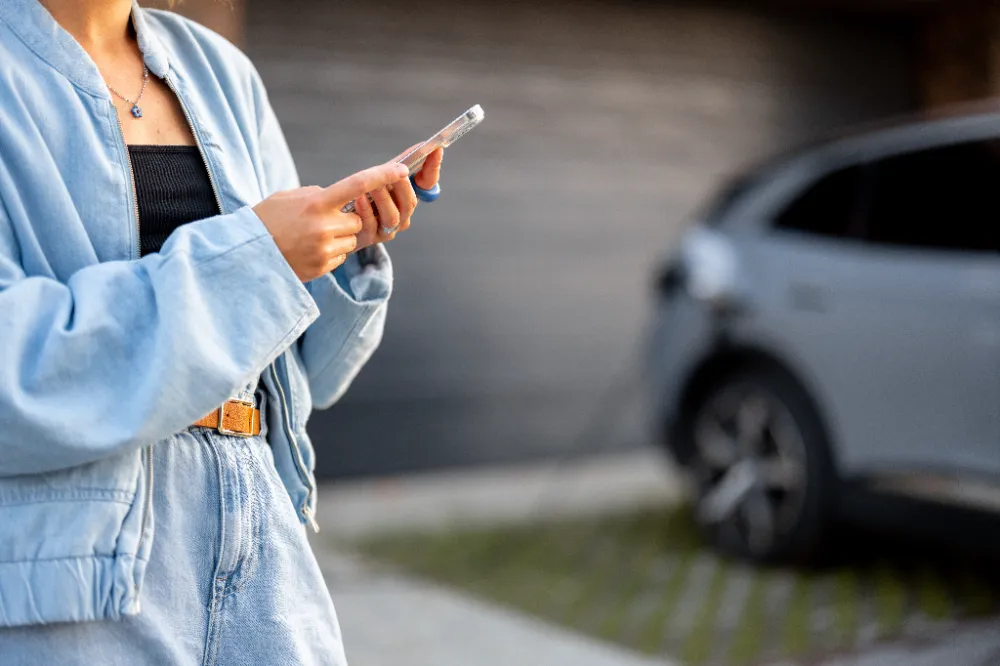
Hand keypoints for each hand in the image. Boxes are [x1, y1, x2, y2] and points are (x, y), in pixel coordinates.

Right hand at [253, 162, 409, 281]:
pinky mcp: (323, 267)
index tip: (400, 169)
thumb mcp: (290, 197)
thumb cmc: (268, 219)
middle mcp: (324, 226)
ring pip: (352, 240)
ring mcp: (324, 249)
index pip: (357, 185)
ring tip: (312, 237)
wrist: (247, 253)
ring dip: (340, 237)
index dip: (382, 176)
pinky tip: (309, 250)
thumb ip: (319, 195)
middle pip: (358, 221)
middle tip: (324, 221)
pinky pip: (341, 256)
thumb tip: (345, 198)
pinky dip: (331, 253)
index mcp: (316, 203)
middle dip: (348, 220)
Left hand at [353, 147, 443, 250]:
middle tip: (396, 173)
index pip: (427, 184)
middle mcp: (401, 214)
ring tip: (372, 187)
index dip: (432, 168)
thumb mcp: (380, 177)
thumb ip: (399, 162)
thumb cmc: (363, 196)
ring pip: (393, 218)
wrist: (339, 221)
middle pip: (410, 203)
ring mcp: (387, 229)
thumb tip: (422, 145)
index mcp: (407, 196)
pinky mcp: (370, 238)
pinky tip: (359, 199)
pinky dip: (366, 211)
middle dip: (403, 186)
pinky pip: (372, 225)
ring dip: (383, 199)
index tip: (435, 150)